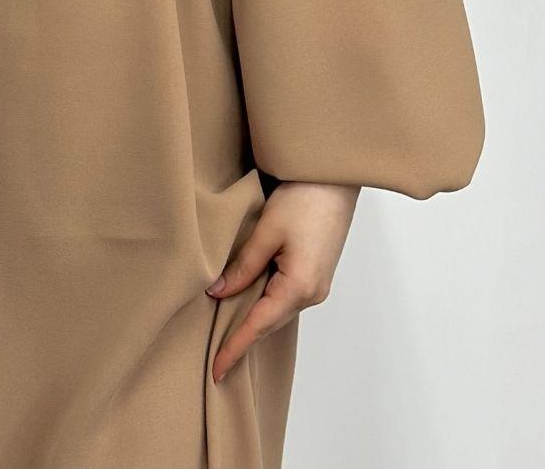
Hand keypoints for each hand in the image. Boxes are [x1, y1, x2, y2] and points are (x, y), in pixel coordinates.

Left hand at [207, 181, 359, 384]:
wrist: (334, 178)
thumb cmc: (304, 198)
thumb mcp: (266, 231)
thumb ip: (242, 266)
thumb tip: (218, 292)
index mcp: (299, 286)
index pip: (259, 326)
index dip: (235, 348)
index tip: (216, 371)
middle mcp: (312, 293)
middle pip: (269, 323)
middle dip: (242, 339)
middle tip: (214, 358)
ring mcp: (317, 285)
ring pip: (277, 310)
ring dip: (253, 320)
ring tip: (224, 332)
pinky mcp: (316, 273)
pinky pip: (286, 297)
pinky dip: (265, 303)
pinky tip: (247, 300)